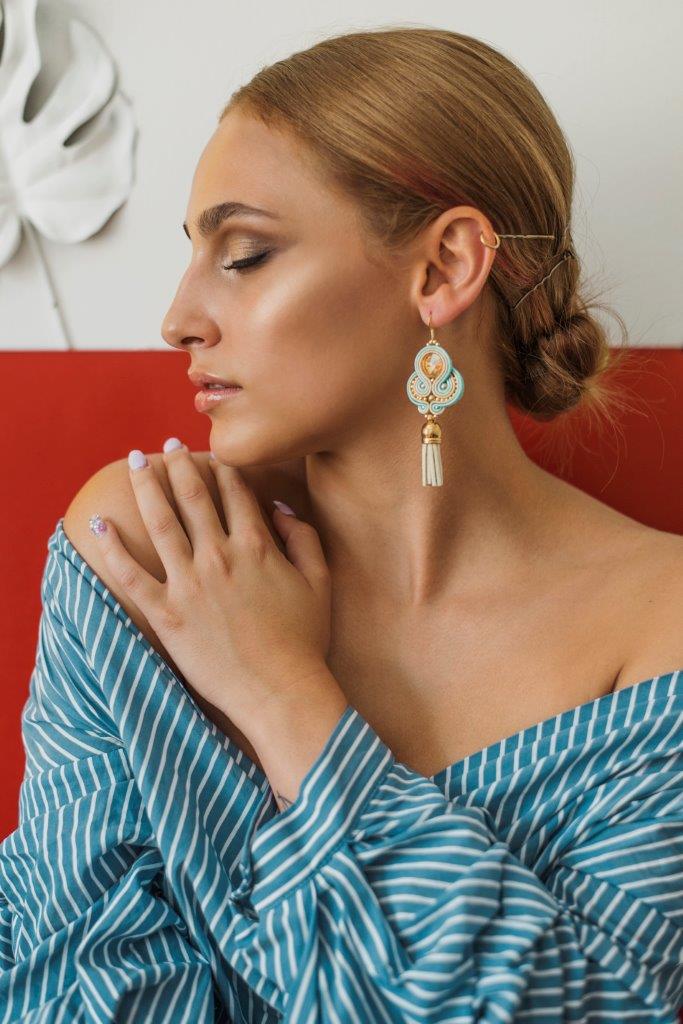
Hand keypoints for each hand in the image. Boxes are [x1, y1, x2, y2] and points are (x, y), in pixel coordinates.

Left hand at [87, 441, 332, 735]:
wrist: (280, 690)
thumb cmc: (304, 641)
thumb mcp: (319, 582)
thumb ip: (304, 538)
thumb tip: (281, 508)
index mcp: (256, 546)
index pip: (233, 493)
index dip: (220, 467)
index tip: (209, 453)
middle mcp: (219, 556)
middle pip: (192, 497)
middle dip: (179, 464)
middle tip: (166, 444)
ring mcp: (189, 584)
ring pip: (160, 522)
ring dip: (146, 487)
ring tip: (135, 463)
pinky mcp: (166, 614)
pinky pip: (131, 575)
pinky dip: (112, 547)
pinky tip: (99, 524)